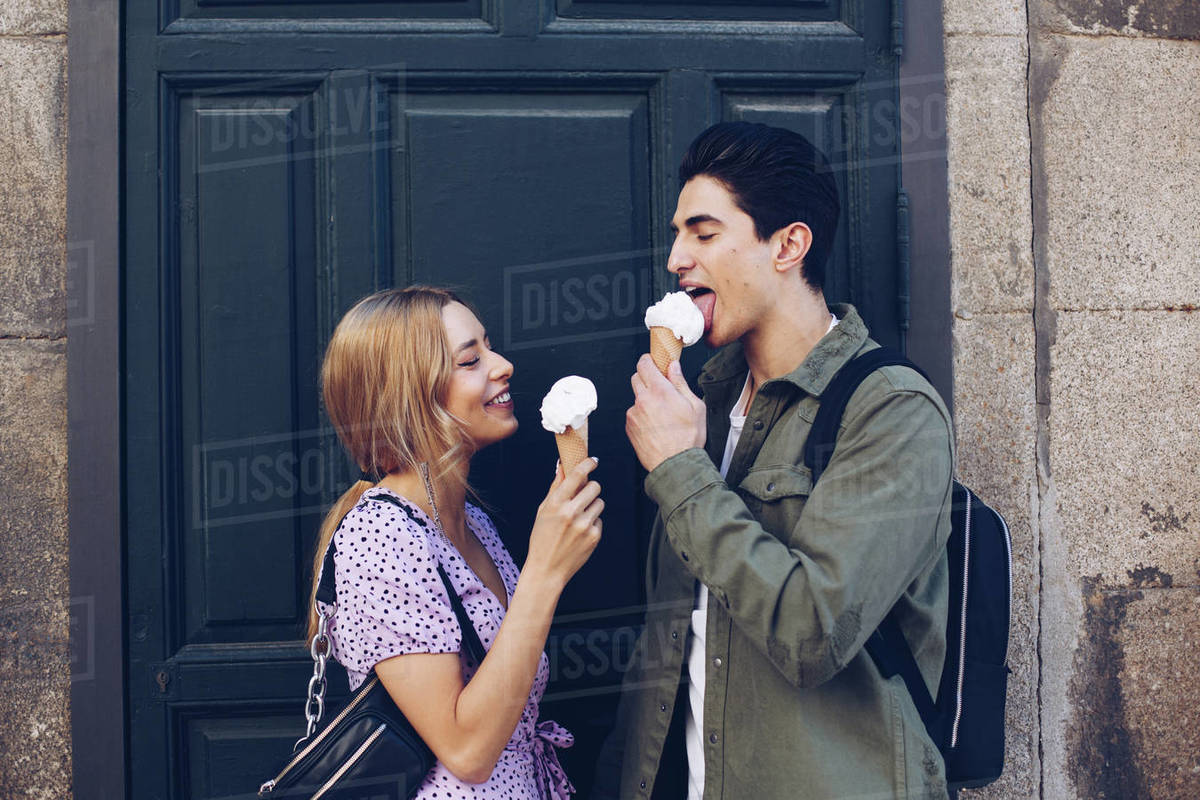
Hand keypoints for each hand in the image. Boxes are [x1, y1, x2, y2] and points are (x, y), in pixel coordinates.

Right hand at [525, 457, 602, 588]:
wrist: (547, 569)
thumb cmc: (542, 537)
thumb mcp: (543, 511)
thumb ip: (555, 488)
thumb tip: (562, 466)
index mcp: (555, 503)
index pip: (577, 475)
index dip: (588, 464)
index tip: (593, 461)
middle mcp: (571, 512)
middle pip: (595, 486)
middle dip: (591, 488)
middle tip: (584, 495)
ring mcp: (584, 525)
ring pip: (600, 502)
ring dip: (592, 506)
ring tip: (578, 518)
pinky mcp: (594, 536)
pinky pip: (599, 519)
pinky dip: (592, 523)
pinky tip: (579, 533)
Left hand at [626, 354, 705, 471]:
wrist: (676, 464)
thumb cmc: (688, 437)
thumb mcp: (695, 406)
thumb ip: (680, 383)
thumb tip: (673, 367)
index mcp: (660, 391)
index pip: (644, 364)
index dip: (648, 360)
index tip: (653, 362)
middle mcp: (643, 400)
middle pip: (636, 377)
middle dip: (646, 378)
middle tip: (659, 387)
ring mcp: (633, 413)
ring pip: (635, 397)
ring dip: (645, 398)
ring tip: (661, 413)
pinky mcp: (629, 426)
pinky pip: (633, 413)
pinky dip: (641, 414)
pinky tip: (655, 425)